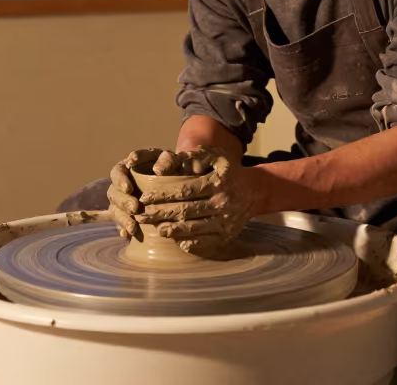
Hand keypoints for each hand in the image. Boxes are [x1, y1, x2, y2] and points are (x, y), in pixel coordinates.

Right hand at [107, 149, 180, 239]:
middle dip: (124, 201)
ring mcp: (123, 200)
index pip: (118, 171)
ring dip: (123, 218)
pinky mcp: (128, 214)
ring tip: (133, 227)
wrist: (178, 181)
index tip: (128, 188)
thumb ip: (166, 160)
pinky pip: (121, 222)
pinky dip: (124, 228)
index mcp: (127, 167)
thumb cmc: (173, 167)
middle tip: (134, 208)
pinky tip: (128, 235)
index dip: (121, 180)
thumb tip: (158, 171)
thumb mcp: (172, 160)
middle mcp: (121, 184)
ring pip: (116, 209)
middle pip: (115, 192)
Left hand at [134, 149, 258, 251]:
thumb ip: (198, 154)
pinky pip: (205, 241)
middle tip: (141, 216)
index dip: (163, 195)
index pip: (184, 191)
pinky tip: (176, 240)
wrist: (255, 191)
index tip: (145, 197)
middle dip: (160, 214)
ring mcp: (224, 222)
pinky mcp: (226, 235)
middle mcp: (221, 203)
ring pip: (193, 228)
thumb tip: (175, 158)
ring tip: (156, 229)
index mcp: (216, 183)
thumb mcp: (218, 156)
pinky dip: (189, 242)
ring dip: (172, 230)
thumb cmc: (229, 171)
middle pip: (185, 211)